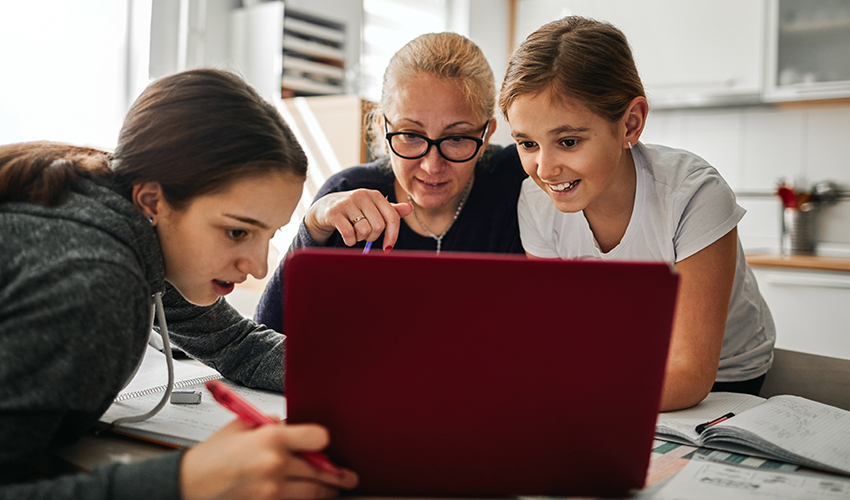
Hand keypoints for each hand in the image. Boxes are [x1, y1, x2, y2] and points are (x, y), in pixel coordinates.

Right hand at [180, 419, 358, 499]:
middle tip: (346, 476)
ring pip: (314, 493)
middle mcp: (275, 465)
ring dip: (327, 491)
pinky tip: (306, 496)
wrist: (186, 486)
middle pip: (322, 470)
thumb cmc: (211, 457)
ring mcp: (272, 491)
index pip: (318, 438)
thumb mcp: (240, 427)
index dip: (323, 441)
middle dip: (336, 474)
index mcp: (270, 439)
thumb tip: (292, 426)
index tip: (324, 444)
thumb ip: (270, 424)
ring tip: (333, 488)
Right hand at [304, 189, 412, 250]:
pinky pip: (349, 234)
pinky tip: (347, 237)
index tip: (388, 248)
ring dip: (360, 238)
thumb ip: (391, 210)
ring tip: (354, 232)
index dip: (393, 236)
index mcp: (375, 195)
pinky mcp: (334, 212)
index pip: (393, 217)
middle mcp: (362, 195)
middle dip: (373, 237)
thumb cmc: (354, 210)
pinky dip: (350, 241)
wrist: (325, 207)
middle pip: (379, 227)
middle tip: (364, 235)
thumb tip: (410, 208)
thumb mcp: (373, 208)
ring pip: (364, 231)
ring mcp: (347, 203)